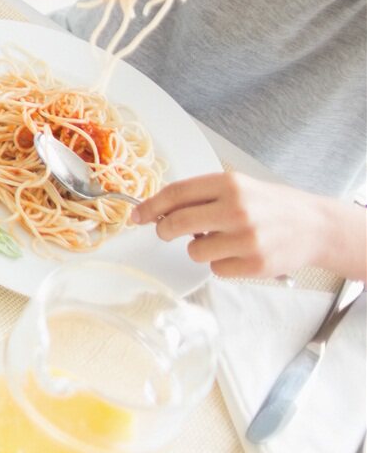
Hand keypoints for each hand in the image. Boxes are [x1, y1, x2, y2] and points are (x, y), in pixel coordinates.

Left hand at [132, 172, 356, 278]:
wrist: (314, 226)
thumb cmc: (269, 205)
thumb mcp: (237, 187)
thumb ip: (199, 195)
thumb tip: (157, 210)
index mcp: (229, 184)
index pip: (175, 194)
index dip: (150, 207)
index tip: (137, 216)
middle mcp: (237, 210)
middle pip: (176, 224)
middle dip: (165, 230)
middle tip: (168, 231)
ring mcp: (247, 239)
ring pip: (194, 251)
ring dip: (200, 248)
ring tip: (223, 239)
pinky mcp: (255, 265)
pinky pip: (216, 269)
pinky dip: (221, 263)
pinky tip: (240, 253)